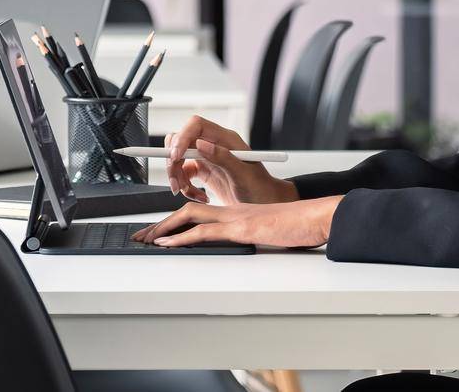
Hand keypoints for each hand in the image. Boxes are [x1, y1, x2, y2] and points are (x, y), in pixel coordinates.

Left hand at [131, 195, 342, 248]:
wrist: (318, 217)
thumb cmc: (299, 226)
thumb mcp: (269, 232)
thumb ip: (252, 236)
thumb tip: (245, 245)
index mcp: (236, 213)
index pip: (198, 214)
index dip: (175, 222)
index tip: (158, 234)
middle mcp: (231, 211)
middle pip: (186, 212)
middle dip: (160, 225)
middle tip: (141, 237)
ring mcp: (235, 218)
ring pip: (189, 217)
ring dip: (165, 229)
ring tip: (146, 240)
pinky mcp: (241, 228)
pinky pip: (205, 232)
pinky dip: (183, 237)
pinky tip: (169, 243)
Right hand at [164, 115, 297, 204]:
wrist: (266, 204)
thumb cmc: (261, 189)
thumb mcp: (243, 175)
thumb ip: (223, 158)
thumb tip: (201, 144)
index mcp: (225, 139)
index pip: (196, 125)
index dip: (182, 137)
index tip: (176, 156)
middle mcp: (214, 145)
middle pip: (182, 141)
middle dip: (174, 161)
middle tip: (176, 181)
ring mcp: (208, 158)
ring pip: (179, 158)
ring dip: (177, 176)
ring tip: (186, 192)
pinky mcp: (204, 172)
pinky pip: (185, 174)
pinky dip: (185, 187)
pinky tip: (200, 197)